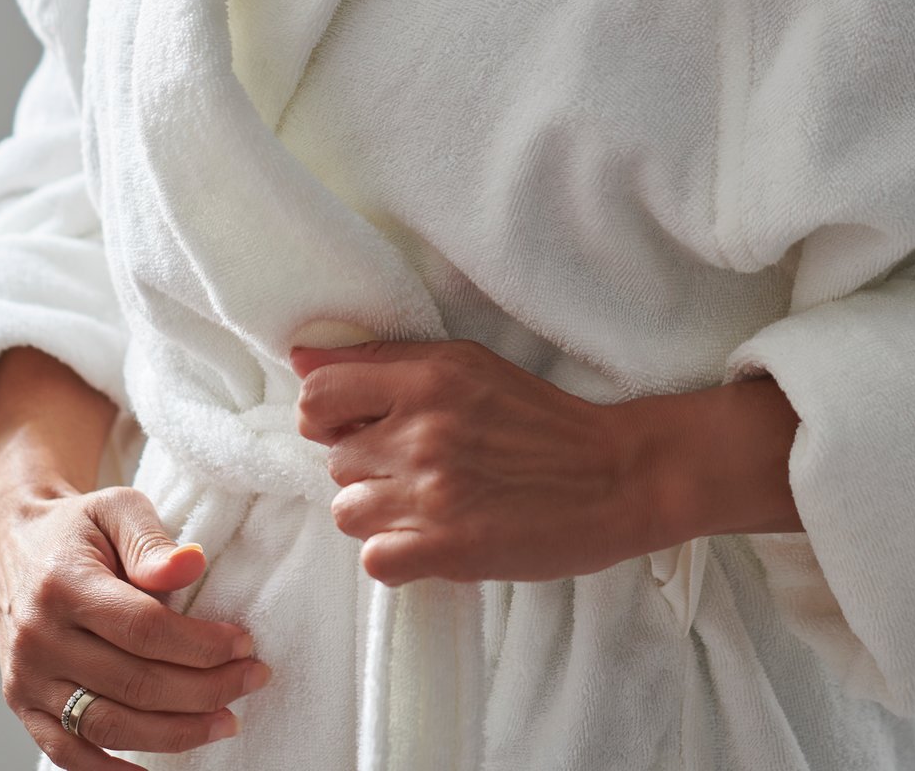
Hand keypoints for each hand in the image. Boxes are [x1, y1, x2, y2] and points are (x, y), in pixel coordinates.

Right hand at [0, 482, 274, 768]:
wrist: (16, 544)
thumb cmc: (80, 526)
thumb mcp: (119, 508)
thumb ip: (153, 540)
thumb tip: (192, 565)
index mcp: (64, 586)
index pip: (144, 629)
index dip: (201, 644)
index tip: (246, 645)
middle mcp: (40, 640)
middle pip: (133, 683)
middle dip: (204, 689)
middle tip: (253, 680)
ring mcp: (27, 680)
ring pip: (107, 725)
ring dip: (174, 733)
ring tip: (225, 721)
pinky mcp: (24, 706)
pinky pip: (67, 753)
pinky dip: (112, 770)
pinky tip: (156, 770)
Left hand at [290, 339, 655, 586]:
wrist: (617, 474)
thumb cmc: (540, 419)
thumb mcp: (466, 365)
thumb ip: (382, 361)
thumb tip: (297, 354)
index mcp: (430, 375)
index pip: (317, 393)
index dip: (328, 415)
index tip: (361, 426)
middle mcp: (424, 428)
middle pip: (333, 459)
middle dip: (368, 467)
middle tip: (420, 468)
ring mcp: (434, 491)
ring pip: (347, 511)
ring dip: (381, 513)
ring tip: (430, 504)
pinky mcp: (448, 548)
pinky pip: (373, 559)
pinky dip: (398, 554)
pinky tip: (434, 537)